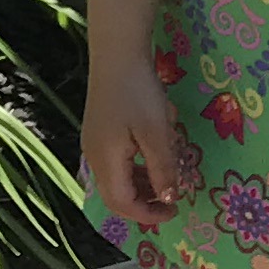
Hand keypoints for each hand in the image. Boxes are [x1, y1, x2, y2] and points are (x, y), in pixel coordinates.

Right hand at [81, 60, 191, 228]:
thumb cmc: (138, 93)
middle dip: (143, 204)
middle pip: (115, 195)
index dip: (148, 214)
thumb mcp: (157, 132)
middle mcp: (93, 156)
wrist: (117, 54)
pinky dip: (134, 169)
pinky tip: (151, 156)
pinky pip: (115, 163)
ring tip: (166, 178)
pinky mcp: (98, 132)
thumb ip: (163, 169)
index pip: (122, 204)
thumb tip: (169, 200)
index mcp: (106, 160)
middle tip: (171, 200)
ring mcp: (93, 143)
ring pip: (115, 179)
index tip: (175, 210)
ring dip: (141, 186)